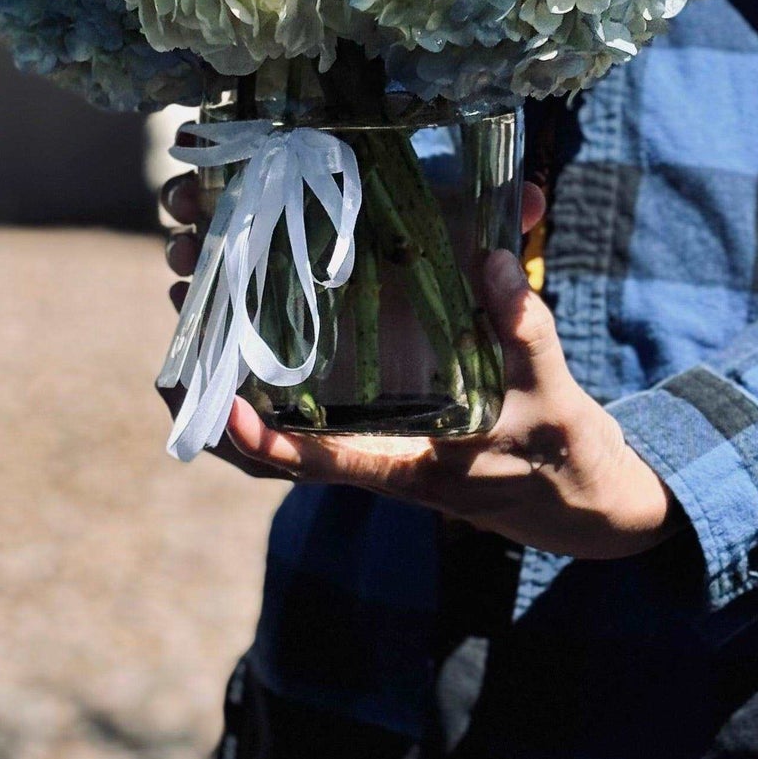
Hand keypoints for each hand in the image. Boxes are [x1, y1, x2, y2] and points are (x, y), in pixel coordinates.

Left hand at [159, 174, 544, 483]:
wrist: (579, 500)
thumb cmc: (563, 456)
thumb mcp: (553, 394)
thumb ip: (523, 329)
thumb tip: (492, 258)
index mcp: (412, 467)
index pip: (327, 466)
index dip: (273, 444)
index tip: (226, 414)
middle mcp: (379, 465)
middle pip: (278, 460)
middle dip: (221, 417)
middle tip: (178, 357)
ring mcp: (375, 453)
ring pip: (284, 444)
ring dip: (234, 401)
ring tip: (195, 333)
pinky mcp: (382, 436)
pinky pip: (311, 426)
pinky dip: (271, 396)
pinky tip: (251, 343)